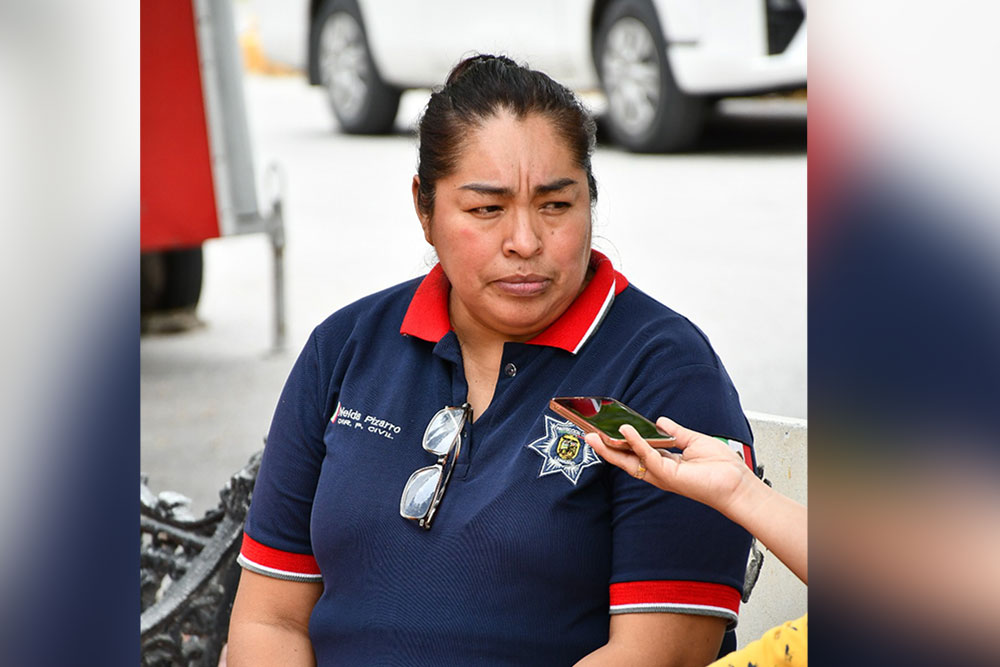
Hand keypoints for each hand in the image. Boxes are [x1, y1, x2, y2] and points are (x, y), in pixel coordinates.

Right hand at [584, 416, 752, 516]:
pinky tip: (626, 431)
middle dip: (605, 449)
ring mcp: (663, 475)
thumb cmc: (722, 468)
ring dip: (611, 448)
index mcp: (665, 464)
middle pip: (626, 460)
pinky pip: (647, 456)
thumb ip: (675, 432)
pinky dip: (636, 443)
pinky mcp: (669, 475)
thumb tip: (661, 421)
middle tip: (588, 436)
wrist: (738, 483)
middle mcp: (660, 472)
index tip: (605, 431)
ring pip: (630, 462)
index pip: (636, 453)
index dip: (620, 443)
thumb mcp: (694, 441)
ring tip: (595, 436)